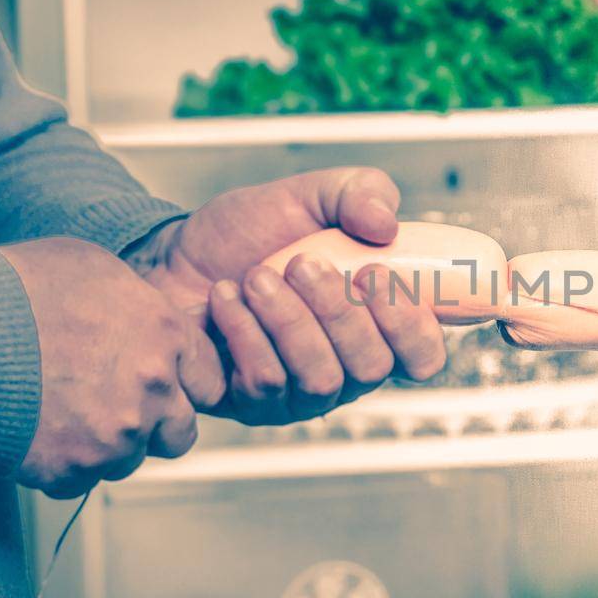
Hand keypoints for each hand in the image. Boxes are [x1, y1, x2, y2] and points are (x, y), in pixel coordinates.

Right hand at [0, 238, 224, 497]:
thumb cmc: (12, 288)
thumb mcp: (93, 267)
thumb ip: (135, 303)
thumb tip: (143, 318)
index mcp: (165, 335)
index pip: (210, 380)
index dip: (183, 383)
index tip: (164, 384)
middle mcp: (152, 388)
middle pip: (180, 431)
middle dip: (153, 423)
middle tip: (112, 406)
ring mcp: (115, 434)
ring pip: (128, 459)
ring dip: (104, 446)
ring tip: (60, 412)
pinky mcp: (72, 468)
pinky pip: (79, 481)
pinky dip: (61, 465)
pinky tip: (34, 430)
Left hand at [135, 167, 444, 424]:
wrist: (172, 255)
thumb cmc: (249, 233)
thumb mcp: (309, 195)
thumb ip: (360, 192)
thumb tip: (387, 224)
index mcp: (377, 324)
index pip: (424, 354)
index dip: (412, 326)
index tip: (374, 274)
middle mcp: (348, 367)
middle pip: (373, 368)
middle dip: (338, 311)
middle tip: (301, 264)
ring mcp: (302, 392)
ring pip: (322, 379)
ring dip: (289, 319)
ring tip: (257, 276)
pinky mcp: (255, 405)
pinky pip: (267, 382)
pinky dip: (245, 332)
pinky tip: (226, 298)